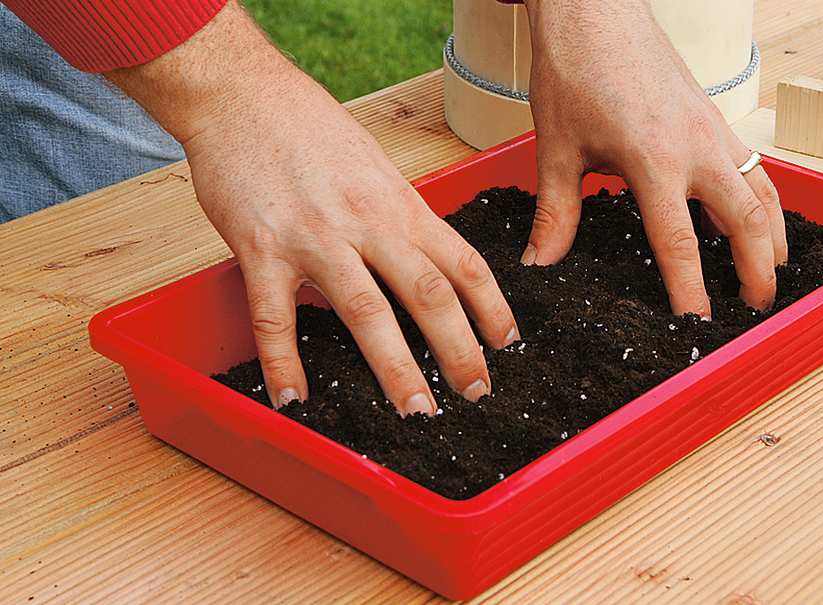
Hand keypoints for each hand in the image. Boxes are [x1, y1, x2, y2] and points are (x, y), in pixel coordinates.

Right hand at [107, 2, 517, 413]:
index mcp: (401, 205)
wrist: (242, 95)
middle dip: (459, 351)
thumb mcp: (377, 169)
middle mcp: (369, 223)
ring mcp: (315, 237)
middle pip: (429, 294)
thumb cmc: (311, 130)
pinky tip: (294, 400)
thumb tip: (427, 265)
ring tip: (415, 413)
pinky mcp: (261, 248)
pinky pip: (275, 318)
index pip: (464, 263)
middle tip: (476, 393)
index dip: (493, 309)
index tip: (508, 346)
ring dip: (395, 368)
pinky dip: (285, 363)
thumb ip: (400, 219)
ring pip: (367, 312)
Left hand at [522, 0, 787, 315]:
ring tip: (773, 270)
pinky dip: (763, 197)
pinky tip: (755, 216)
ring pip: (763, 190)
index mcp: (653, 161)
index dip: (691, 289)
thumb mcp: (556, 149)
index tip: (698, 324)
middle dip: (757, 270)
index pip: (678, 242)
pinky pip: (754, 165)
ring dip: (773, 235)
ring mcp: (714, 129)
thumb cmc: (574, 72)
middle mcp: (696, 147)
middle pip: (746, 221)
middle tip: (756, 307)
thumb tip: (541, 264)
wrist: (594, 10)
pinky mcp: (715, 116)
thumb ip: (556, 213)